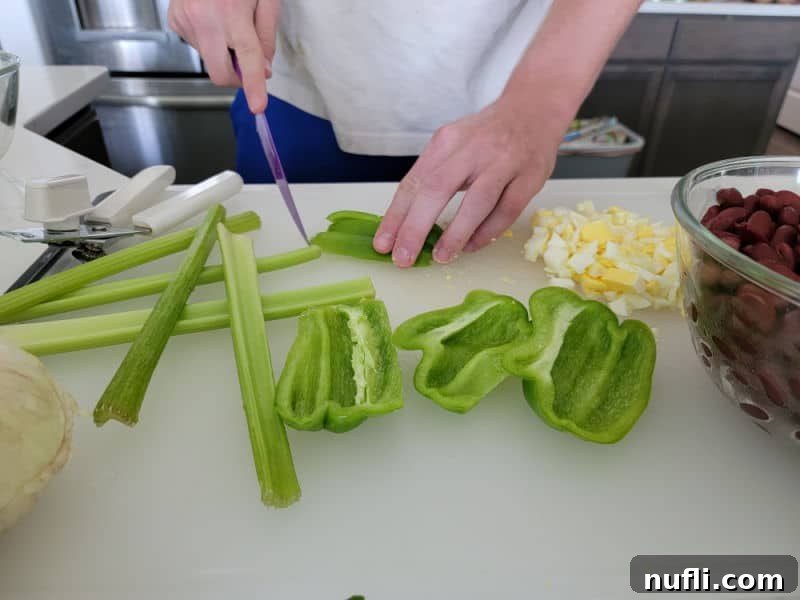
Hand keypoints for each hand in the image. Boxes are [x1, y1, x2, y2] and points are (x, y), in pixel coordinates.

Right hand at [168, 0, 278, 112]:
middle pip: (219, 73)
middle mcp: (205, 19)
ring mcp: (185, 20)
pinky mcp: (174, 20)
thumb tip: (264, 68)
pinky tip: (210, 18)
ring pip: (208, 59)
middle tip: (246, 62)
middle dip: (235, 77)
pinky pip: (196, 45)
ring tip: (226, 22)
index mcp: (233, 13)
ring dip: (222, 52)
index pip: (247, 58)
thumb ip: (267, 35)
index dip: (253, 85)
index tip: (258, 106)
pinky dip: (208, 40)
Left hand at [373, 94, 565, 267]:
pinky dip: (488, 232)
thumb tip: (406, 223)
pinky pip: (507, 210)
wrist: (534, 108)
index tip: (382, 244)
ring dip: (456, 233)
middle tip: (403, 258)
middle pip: (438, 189)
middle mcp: (473, 149)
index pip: (414, 182)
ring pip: (477, 201)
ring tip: (440, 258)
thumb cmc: (486, 136)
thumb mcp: (453, 146)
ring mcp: (504, 162)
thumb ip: (433, 177)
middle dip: (416, 227)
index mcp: (446, 141)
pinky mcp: (530, 177)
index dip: (396, 216)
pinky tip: (471, 246)